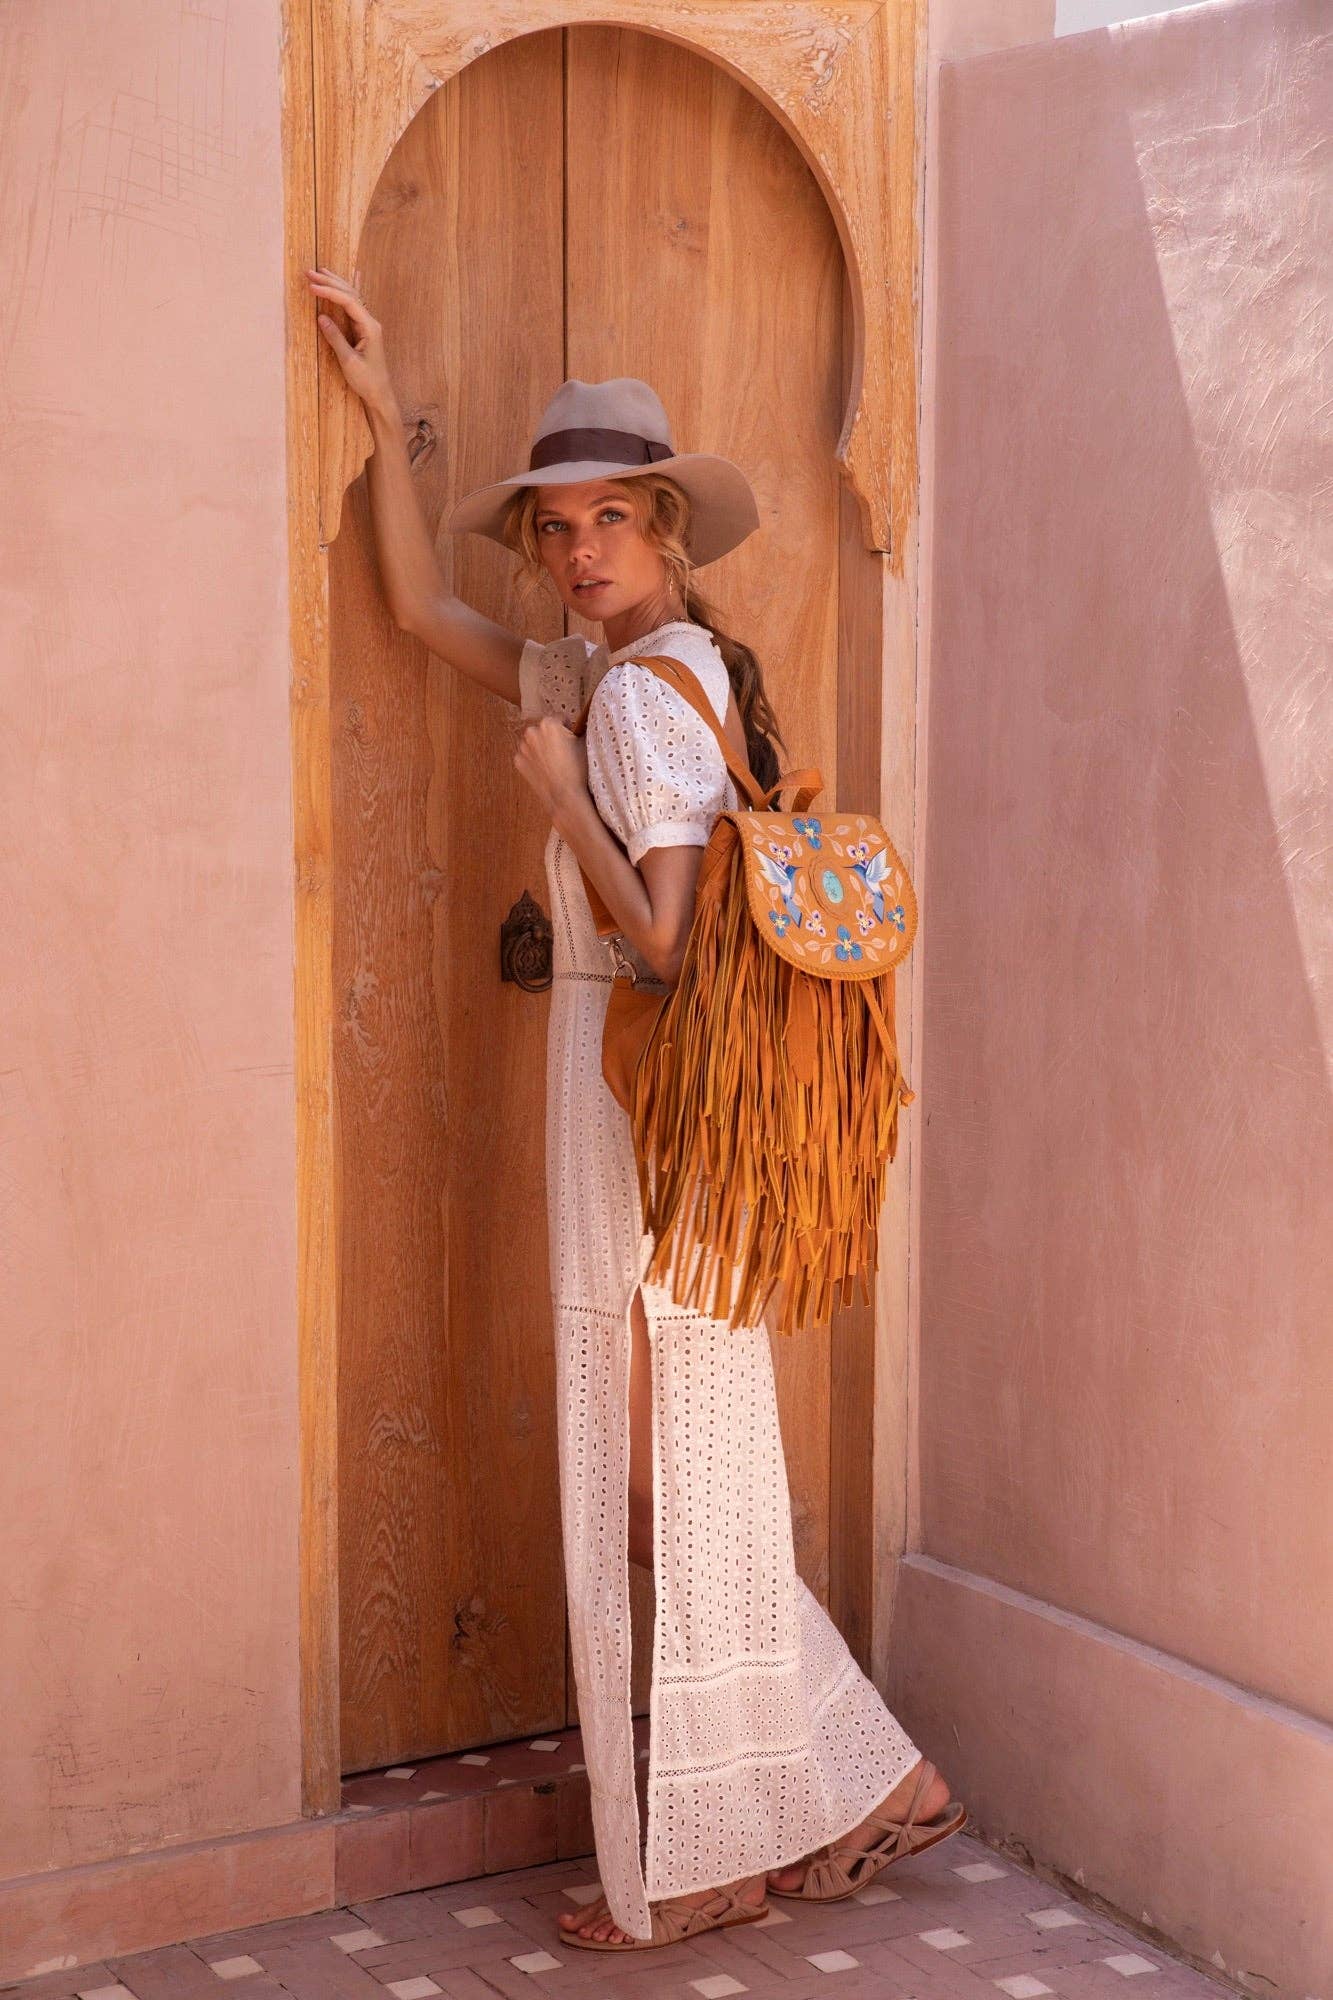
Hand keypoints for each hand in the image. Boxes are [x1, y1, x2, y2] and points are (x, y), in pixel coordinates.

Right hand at [306, 266, 396, 413]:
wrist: (380, 394)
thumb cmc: (367, 380)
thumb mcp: (348, 361)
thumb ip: (335, 338)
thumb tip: (321, 317)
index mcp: (370, 327)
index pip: (349, 302)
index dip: (330, 292)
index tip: (312, 286)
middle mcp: (371, 322)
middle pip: (351, 295)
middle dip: (330, 282)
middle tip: (310, 272)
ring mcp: (368, 325)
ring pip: (352, 297)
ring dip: (336, 284)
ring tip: (320, 272)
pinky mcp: (364, 330)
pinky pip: (354, 306)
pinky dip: (345, 293)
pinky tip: (350, 278)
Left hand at [512, 715, 588, 817]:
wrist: (564, 795)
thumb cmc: (577, 769)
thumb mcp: (585, 744)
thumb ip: (583, 729)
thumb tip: (584, 725)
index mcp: (548, 723)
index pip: (560, 719)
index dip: (568, 729)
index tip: (571, 739)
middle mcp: (532, 732)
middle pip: (544, 730)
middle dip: (552, 737)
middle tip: (563, 751)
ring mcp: (523, 747)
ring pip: (534, 742)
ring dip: (542, 747)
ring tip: (554, 761)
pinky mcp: (518, 761)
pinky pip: (527, 756)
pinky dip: (534, 760)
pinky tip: (545, 768)